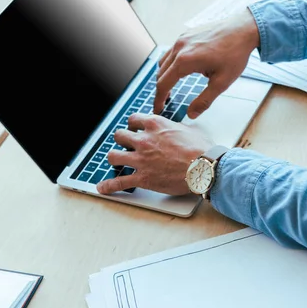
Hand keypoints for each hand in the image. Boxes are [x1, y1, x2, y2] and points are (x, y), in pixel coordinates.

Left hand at [96, 114, 213, 195]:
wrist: (204, 168)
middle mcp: (144, 140)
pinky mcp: (143, 178)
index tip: (135, 129)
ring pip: (113, 156)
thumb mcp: (191, 129)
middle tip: (126, 145)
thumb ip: (180, 127)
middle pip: (120, 136)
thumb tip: (183, 127)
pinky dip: (109, 186)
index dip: (133, 125)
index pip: (133, 119)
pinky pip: (120, 182)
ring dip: (114, 158)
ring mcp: (141, 160)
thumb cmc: (201, 149)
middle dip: (122, 140)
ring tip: (115, 161)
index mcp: (155, 124)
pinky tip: (102, 188)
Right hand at [154, 10, 259, 118]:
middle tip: (164, 103)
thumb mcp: (221, 82)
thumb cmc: (235, 53)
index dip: (158, 100)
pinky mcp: (186, 34)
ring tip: (170, 89)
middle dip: (161, 90)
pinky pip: (171, 52)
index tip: (158, 109)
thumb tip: (191, 114)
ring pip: (163, 62)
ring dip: (164, 76)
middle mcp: (179, 48)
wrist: (244, 28)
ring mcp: (182, 39)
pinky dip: (171, 64)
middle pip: (160, 73)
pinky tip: (180, 71)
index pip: (163, 84)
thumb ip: (204, 100)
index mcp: (185, 61)